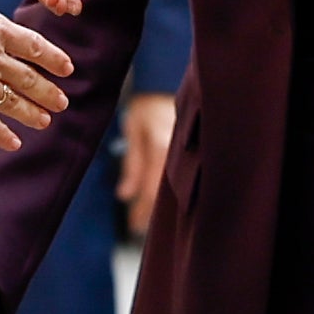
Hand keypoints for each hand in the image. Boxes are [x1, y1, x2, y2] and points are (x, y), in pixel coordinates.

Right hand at [0, 0, 68, 144]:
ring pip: (14, 101)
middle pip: (28, 77)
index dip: (52, 56)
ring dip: (32, 112)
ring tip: (46, 121)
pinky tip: (14, 144)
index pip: (33, 45)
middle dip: (47, 91)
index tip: (67, 67)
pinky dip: (1, 134)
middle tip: (62, 102)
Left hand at [116, 91, 177, 233]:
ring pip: (173, 187)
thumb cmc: (145, 106)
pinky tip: (160, 198)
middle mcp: (177, 156)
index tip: (133, 225)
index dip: (142, 210)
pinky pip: (177, 176)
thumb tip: (124, 195)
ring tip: (146, 219)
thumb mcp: (134, 132)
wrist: (165, 84)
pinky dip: (168, 189)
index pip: (152, 190)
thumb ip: (132, 165)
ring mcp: (185, 154)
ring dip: (158, 203)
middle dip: (150, 212)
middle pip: (164, 193)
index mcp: (161, 151)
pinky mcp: (188, 153)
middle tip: (137, 228)